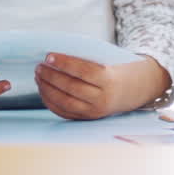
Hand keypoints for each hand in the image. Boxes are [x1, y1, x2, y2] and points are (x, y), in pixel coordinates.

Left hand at [35, 53, 169, 119]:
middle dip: (51, 76)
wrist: (134, 91)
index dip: (64, 63)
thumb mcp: (108, 62)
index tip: (48, 56)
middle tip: (39, 67)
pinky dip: (50, 102)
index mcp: (109, 79)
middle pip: (71, 87)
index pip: (82, 71)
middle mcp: (102, 98)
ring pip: (65, 102)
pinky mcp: (88, 118)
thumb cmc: (116, 70)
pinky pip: (65, 112)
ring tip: (39, 77)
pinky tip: (43, 90)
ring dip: (47, 89)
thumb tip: (56, 57)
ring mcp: (95, 111)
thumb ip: (85, 61)